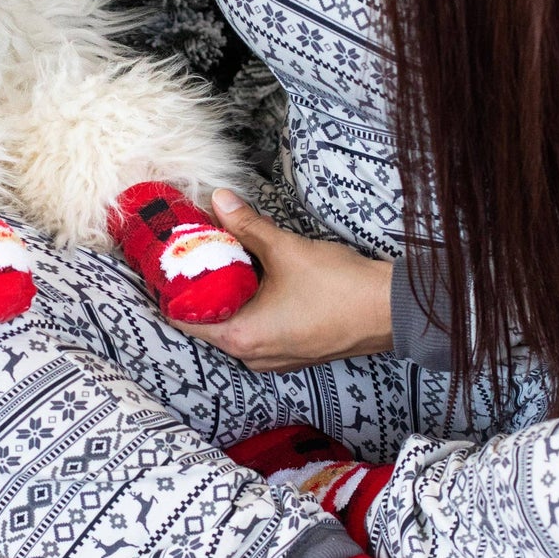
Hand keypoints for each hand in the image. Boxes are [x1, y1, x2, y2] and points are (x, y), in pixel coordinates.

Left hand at [172, 189, 393, 371]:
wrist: (391, 310)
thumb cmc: (340, 289)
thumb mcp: (285, 250)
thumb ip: (247, 226)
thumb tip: (220, 200)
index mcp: (241, 338)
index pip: (184, 319)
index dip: (171, 289)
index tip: (167, 262)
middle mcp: (253, 356)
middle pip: (208, 320)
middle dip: (201, 285)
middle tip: (193, 250)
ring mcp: (274, 357)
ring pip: (235, 322)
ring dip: (229, 293)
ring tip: (222, 256)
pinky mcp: (292, 350)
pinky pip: (258, 327)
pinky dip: (251, 303)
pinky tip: (255, 273)